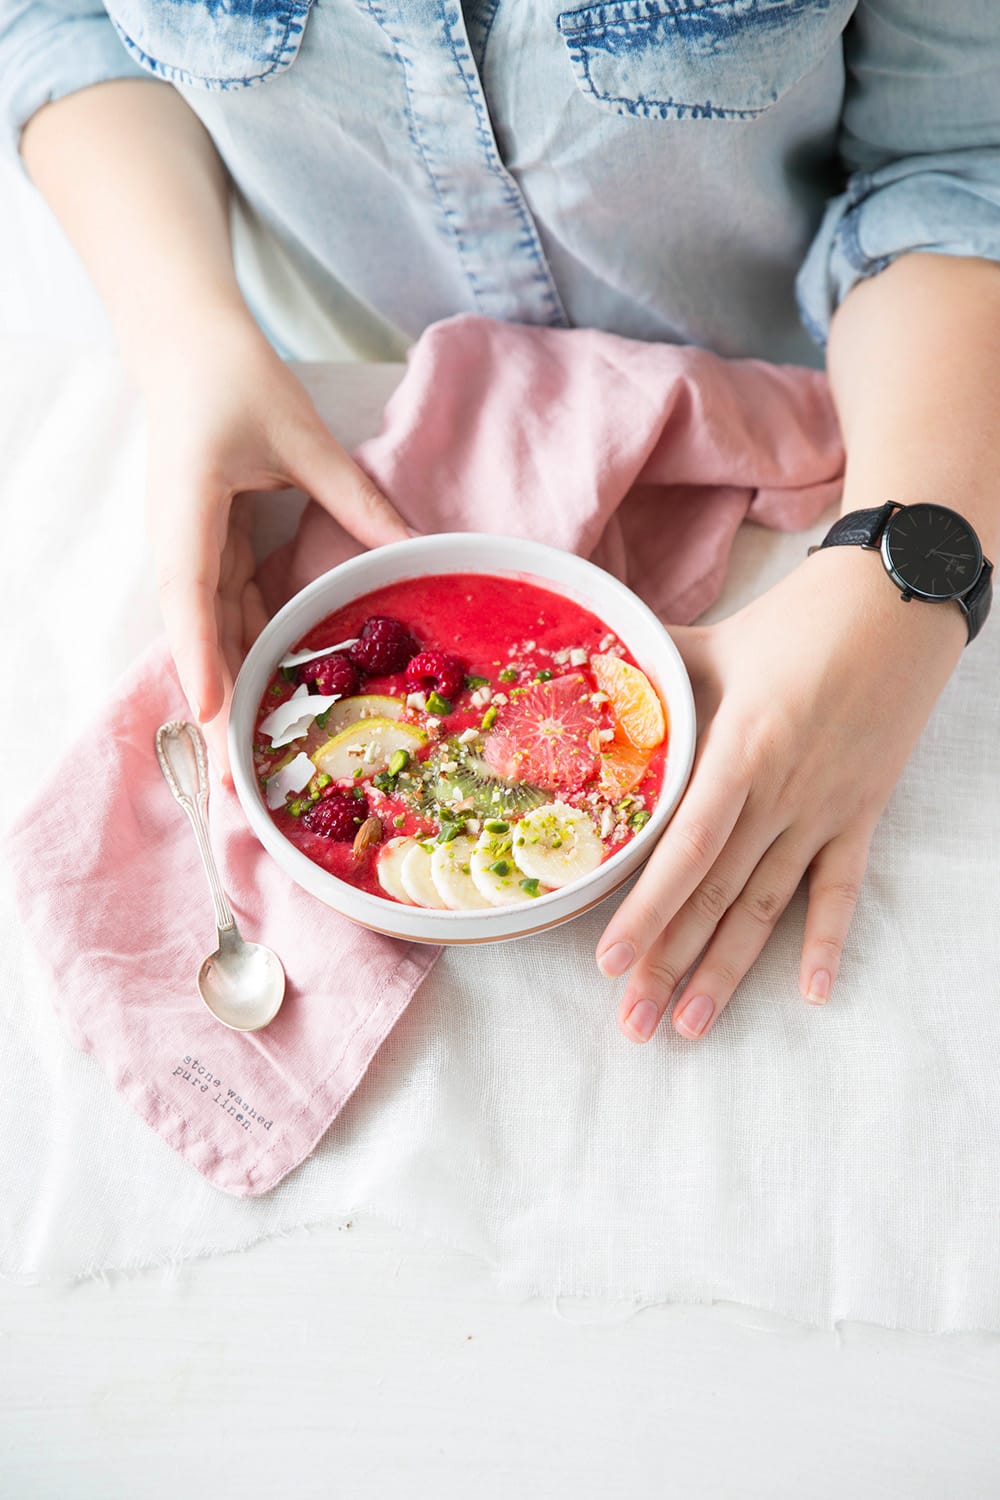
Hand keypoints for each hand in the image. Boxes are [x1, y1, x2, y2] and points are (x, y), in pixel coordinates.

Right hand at [143, 311, 411, 778]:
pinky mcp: (207, 551)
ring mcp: (190, 552)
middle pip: (197, 641)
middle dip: (216, 713)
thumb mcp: (303, 438)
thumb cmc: (235, 380)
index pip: (190, 598)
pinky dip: (245, 656)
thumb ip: (356, 499)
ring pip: (212, 636)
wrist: (187, 345)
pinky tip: (269, 698)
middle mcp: (179, 545)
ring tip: (251, 765)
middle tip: (237, 786)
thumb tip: (418, 549)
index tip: (211, 718)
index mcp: (188, 514)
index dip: (202, 660)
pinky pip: (227, 613)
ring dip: (230, 696)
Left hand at [596, 545, 965, 1041]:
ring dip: (730, 970)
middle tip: (634, 1025)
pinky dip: (828, 940)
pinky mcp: (862, 813)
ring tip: (692, 1027)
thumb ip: (648, 670)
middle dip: (671, 963)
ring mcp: (827, 809)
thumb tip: (577, 666)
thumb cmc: (798, 619)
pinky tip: (810, 993)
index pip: (687, 847)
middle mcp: (784, 792)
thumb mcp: (713, 642)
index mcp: (742, 748)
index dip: (647, 908)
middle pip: (718, 895)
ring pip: (770, 906)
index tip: (609, 961)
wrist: (900, 601)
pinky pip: (843, 888)